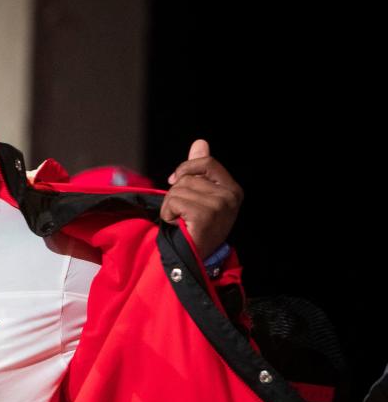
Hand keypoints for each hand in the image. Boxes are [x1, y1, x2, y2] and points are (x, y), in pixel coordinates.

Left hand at [160, 139, 243, 258]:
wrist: (192, 260)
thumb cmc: (194, 228)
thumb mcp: (198, 196)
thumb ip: (199, 170)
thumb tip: (200, 142)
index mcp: (232, 190)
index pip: (207, 162)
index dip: (186, 169)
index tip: (174, 180)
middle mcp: (230, 196)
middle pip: (187, 178)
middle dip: (175, 196)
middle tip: (183, 216)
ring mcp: (220, 206)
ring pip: (177, 190)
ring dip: (170, 207)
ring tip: (181, 222)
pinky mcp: (206, 215)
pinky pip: (173, 202)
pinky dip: (168, 214)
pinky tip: (178, 227)